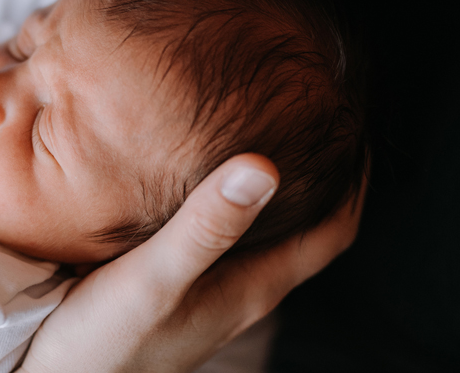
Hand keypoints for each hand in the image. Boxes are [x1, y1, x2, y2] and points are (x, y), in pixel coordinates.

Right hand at [19, 153, 363, 372]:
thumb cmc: (107, 341)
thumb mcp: (155, 278)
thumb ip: (205, 227)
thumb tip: (263, 166)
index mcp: (252, 288)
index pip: (332, 233)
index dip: (352, 182)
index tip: (348, 130)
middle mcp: (241, 291)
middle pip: (304, 230)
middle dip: (317, 177)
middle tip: (306, 119)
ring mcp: (210, 294)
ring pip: (262, 234)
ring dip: (271, 190)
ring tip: (258, 134)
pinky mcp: (179, 290)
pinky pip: (222, 239)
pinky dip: (227, 203)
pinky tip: (197, 177)